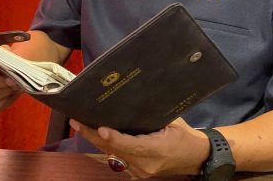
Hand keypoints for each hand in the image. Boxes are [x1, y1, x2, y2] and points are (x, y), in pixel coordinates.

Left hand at [69, 118, 209, 178]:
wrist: (196, 157)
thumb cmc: (184, 134)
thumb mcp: (172, 120)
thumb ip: (150, 115)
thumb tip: (130, 100)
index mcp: (157, 149)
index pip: (130, 145)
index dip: (113, 138)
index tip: (100, 128)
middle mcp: (146, 164)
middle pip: (115, 150)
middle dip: (93, 135)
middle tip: (76, 121)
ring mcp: (141, 171)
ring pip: (113, 156)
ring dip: (97, 141)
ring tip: (80, 125)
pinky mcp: (138, 173)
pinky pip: (118, 159)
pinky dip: (107, 147)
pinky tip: (95, 135)